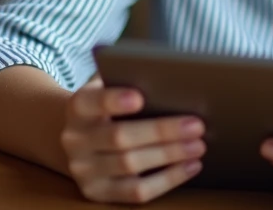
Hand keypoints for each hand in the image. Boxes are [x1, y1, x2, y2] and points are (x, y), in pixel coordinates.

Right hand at [61, 77, 205, 203]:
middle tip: (196, 125)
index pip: (91, 103)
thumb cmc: (110, 106)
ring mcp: (84, 170)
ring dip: (169, 156)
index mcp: (77, 108)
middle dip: (161, 131)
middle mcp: (74, 140)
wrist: (83, 138)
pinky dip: (167, 180)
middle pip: (119, 137)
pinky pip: (136, 192)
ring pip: (130, 165)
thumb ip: (129, 80)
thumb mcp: (110, 87)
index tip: (140, 97)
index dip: (113, 100)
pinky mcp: (98, 193)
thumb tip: (168, 79)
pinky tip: (189, 166)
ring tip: (198, 146)